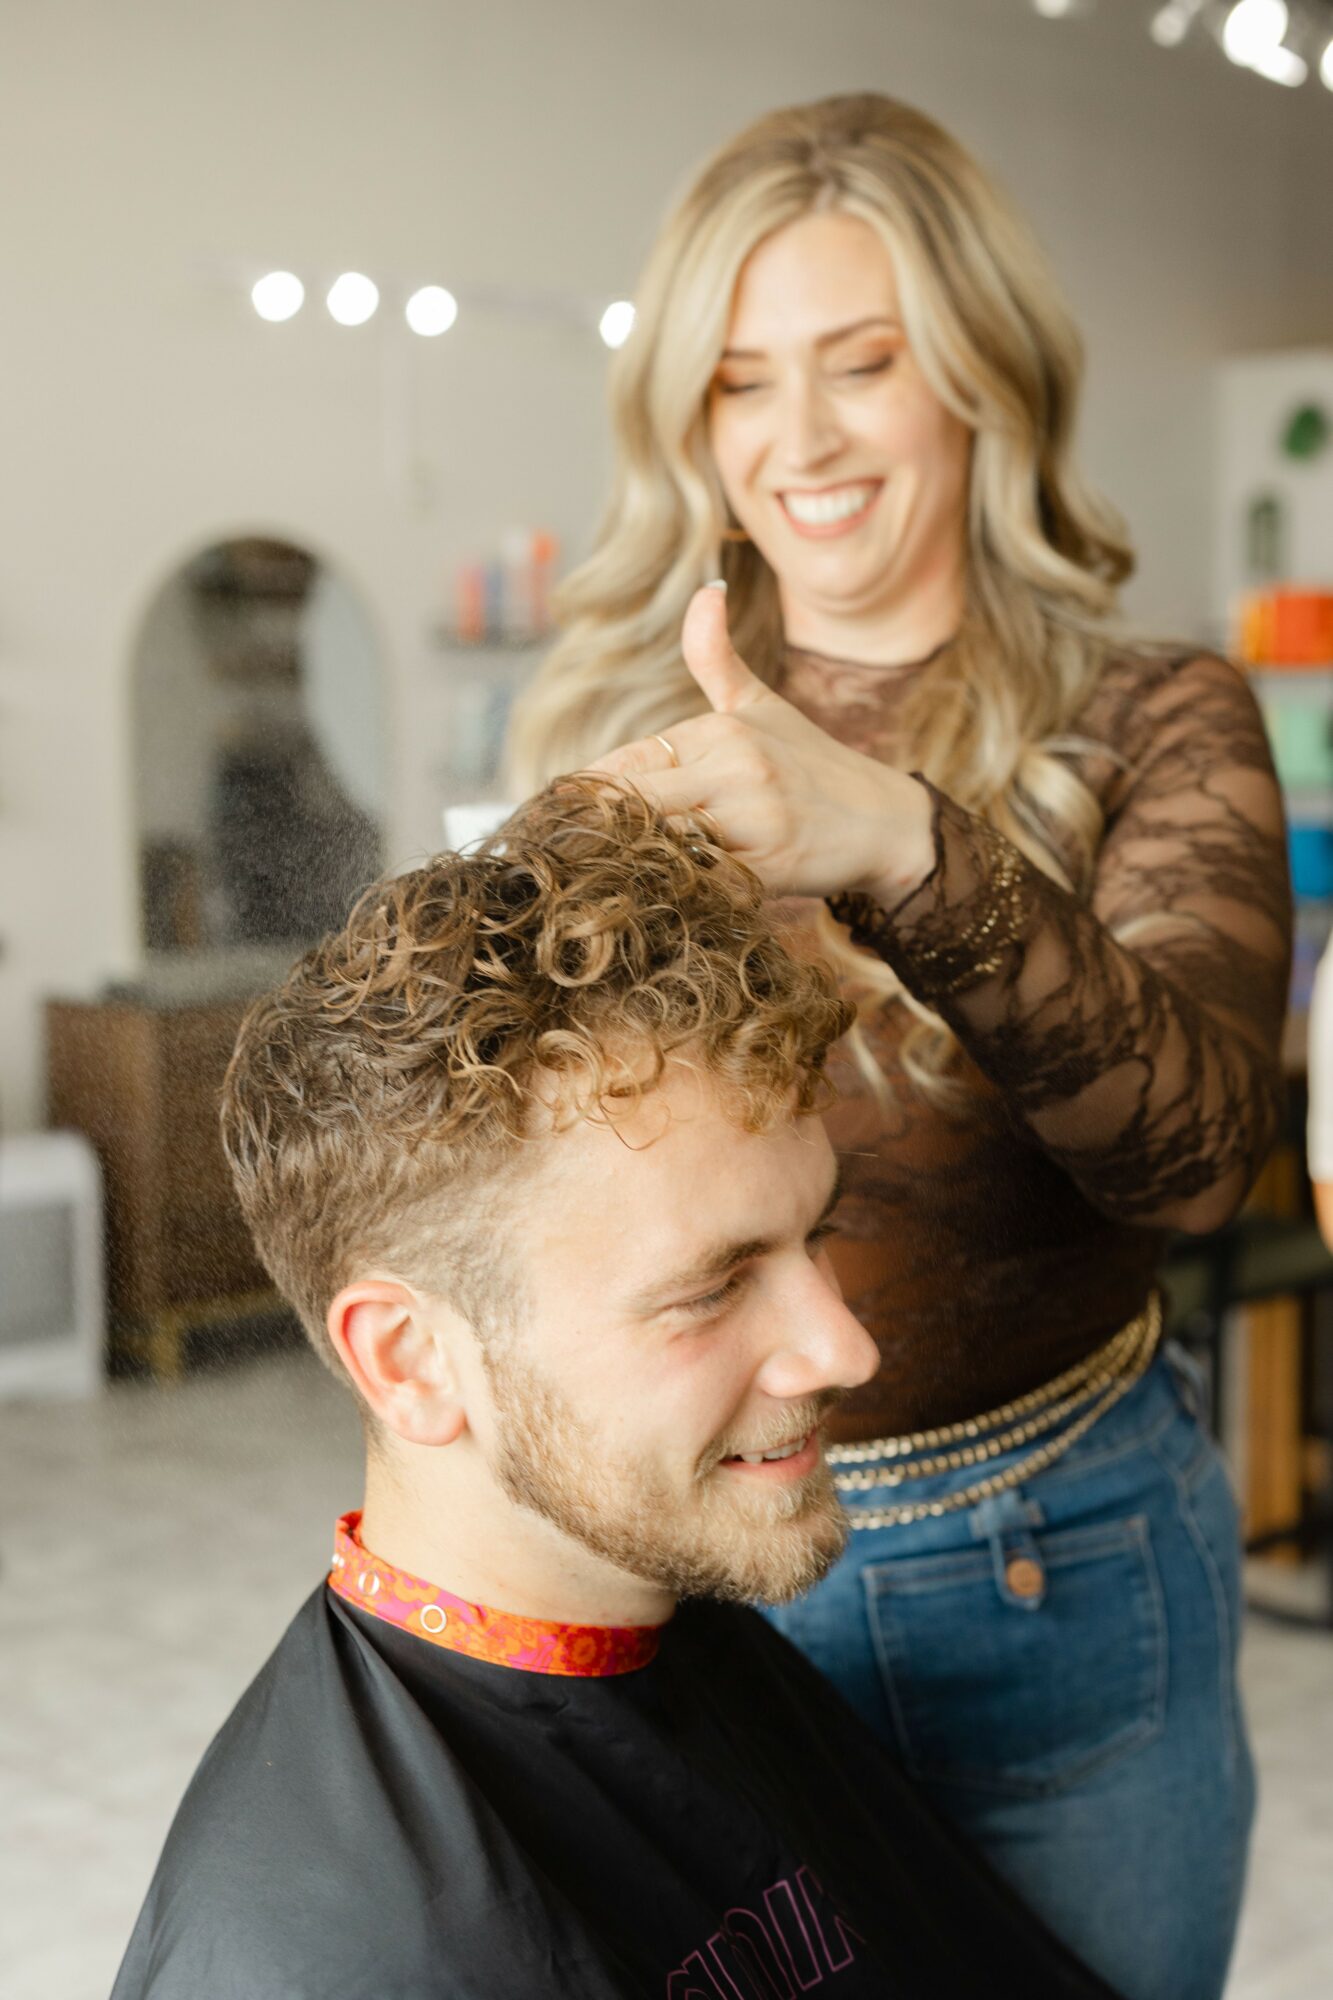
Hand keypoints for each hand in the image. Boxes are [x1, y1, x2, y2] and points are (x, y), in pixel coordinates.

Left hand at [588, 584, 935, 904]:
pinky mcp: (770, 868)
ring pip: (662, 843)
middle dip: (596, 832)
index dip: (589, 796)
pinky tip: (658, 898)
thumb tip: (705, 589)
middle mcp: (735, 768)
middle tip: (566, 856)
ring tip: (601, 880)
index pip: (627, 765)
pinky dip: (675, 891)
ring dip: (629, 863)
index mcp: (721, 730)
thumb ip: (716, 657)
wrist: (886, 823)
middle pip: (633, 804)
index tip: (563, 819)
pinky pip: (701, 883)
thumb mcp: (763, 706)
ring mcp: (754, 820)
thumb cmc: (813, 766)